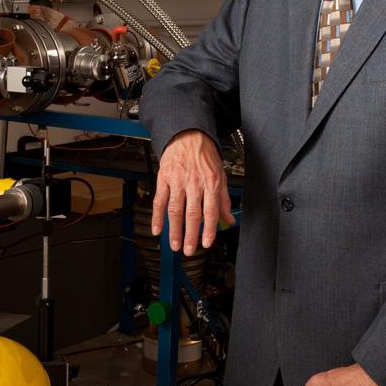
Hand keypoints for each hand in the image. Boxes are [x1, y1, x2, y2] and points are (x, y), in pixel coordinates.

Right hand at [151, 130, 234, 255]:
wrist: (188, 135)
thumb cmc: (204, 155)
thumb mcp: (220, 174)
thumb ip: (223, 199)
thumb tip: (229, 219)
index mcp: (210, 182)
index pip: (210, 210)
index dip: (208, 229)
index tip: (206, 243)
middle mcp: (194, 182)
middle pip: (192, 213)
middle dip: (190, 234)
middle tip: (188, 250)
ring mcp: (177, 181)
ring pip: (175, 210)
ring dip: (174, 230)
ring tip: (174, 245)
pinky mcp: (164, 178)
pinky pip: (159, 200)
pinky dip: (156, 216)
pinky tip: (156, 228)